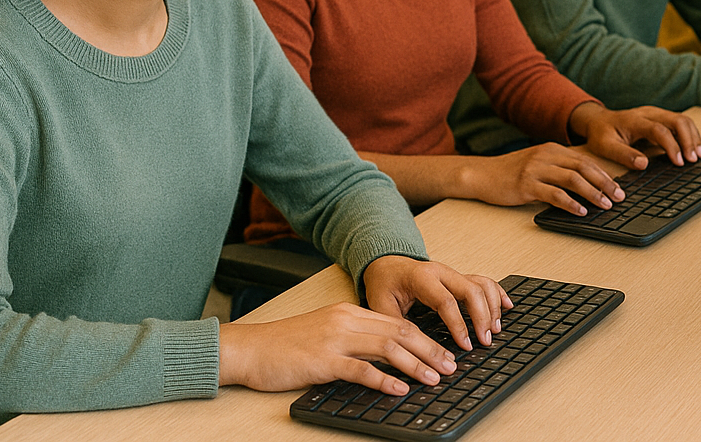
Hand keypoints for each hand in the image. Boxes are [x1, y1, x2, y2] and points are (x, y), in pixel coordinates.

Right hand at [218, 299, 457, 394]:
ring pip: (386, 348)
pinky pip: (360, 369)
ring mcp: (334, 339)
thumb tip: (385, 354)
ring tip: (434, 378)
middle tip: (450, 366)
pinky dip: (383, 379)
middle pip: (399, 331)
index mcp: (348, 312)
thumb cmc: (284, 346)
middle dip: (429, 349)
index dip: (425, 337)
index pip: (396, 321)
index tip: (443, 352)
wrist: (249, 349)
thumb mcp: (325, 331)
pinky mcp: (323, 360)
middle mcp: (345, 320)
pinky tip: (399, 389)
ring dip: (415, 364)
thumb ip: (352, 337)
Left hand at [362, 256, 510, 350]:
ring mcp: (452, 273)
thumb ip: (396, 326)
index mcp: (422, 278)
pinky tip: (507, 306)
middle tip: (485, 340)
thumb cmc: (384, 284)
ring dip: (492, 307)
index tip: (465, 344)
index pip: (446, 301)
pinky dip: (497, 293)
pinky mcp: (458, 277)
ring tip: (495, 329)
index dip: (458, 324)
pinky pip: (483, 281)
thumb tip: (413, 351)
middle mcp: (441, 272)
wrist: (385, 264)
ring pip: (481, 284)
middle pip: (471, 290)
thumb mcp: (380, 305)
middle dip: (482, 316)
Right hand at [468, 142, 625, 216]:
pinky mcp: (526, 185)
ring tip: (604, 205)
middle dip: (605, 183)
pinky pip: (553, 194)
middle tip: (619, 198)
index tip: (619, 188)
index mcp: (552, 149)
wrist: (482, 174)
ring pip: (572, 179)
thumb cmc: (512, 172)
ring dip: (592, 193)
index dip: (604, 174)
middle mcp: (546, 156)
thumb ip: (559, 168)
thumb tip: (587, 183)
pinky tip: (580, 212)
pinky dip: (570, 203)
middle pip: (583, 168)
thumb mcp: (538, 163)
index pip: (585, 160)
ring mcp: (535, 169)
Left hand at [567, 101, 700, 169]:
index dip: (672, 146)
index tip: (679, 162)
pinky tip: (695, 148)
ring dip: (693, 137)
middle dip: (689, 140)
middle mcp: (649, 113)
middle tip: (694, 160)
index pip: (659, 130)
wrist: (599, 120)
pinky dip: (690, 134)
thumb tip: (644, 164)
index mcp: (635, 120)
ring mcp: (656, 113)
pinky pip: (680, 123)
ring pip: (682, 120)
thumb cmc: (601, 134)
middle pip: (677, 120)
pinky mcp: (660, 117)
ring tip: (699, 156)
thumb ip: (623, 155)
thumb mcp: (605, 147)